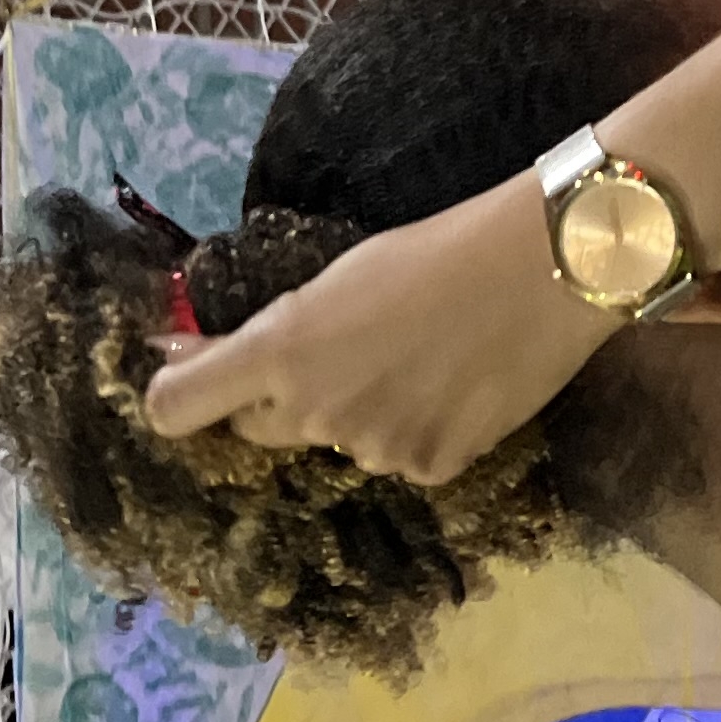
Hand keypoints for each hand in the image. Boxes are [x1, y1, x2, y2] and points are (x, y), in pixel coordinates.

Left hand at [141, 178, 620, 486]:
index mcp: (280, 350)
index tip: (194, 373)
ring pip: (338, 441)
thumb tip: (182, 351)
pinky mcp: (429, 470)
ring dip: (359, 413)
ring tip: (421, 358)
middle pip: (259, 427)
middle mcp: (314, 412)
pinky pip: (399, 458)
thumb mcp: (336, 278)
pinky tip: (456, 386)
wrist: (544, 271)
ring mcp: (373, 449)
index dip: (177, 393)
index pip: (176, 408)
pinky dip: (417, 430)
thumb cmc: (437, 252)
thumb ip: (264, 332)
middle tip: (344, 348)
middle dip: (281, 397)